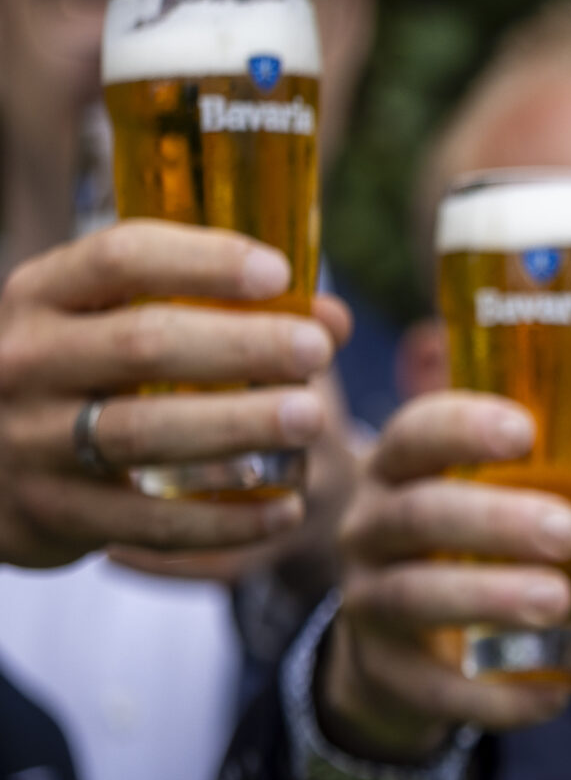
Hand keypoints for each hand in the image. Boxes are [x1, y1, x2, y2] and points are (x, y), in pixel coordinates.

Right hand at [0, 221, 345, 567]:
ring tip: (311, 419)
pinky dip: (222, 520)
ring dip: (238, 426)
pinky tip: (284, 509)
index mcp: (44, 295)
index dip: (204, 261)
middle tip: (315, 352)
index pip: (121, 258)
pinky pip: (145, 521)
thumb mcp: (118, 321)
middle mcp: (24, 361)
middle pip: (142, 343)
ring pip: (142, 432)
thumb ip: (221, 310)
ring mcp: (27, 441)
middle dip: (241, 346)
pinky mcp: (48, 514)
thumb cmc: (82, 373)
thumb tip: (332, 318)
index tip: (278, 273)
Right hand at [322, 392, 570, 763]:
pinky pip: (428, 686)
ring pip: (413, 595)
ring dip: (489, 598)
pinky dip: (491, 695)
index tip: (526, 432)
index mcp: (406, 469)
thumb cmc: (479, 550)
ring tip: (558, 602)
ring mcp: (367, 600)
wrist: (408, 649)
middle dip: (495, 521)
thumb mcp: (523, 517)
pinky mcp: (381, 671)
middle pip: (420, 514)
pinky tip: (551, 695)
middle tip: (569, 533)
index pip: (417, 432)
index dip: (464, 428)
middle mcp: (372, 527)